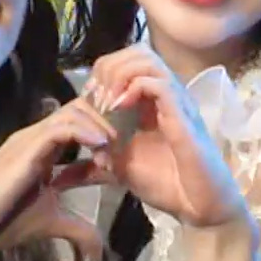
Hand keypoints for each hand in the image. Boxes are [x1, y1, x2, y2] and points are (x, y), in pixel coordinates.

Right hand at [0, 102, 112, 260]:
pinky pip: (62, 126)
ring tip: (112, 154)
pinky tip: (100, 150)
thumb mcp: (51, 223)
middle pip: (81, 107)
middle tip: (121, 152)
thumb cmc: (2, 223)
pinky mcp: (25, 148)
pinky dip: (87, 133)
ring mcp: (29, 139)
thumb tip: (100, 250)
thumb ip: (77, 229)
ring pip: (74, 111)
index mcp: (43, 148)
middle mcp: (36, 136)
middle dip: (107, 124)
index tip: (120, 162)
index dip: (105, 135)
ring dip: (100, 128)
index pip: (80, 122)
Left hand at [81, 48, 248, 229]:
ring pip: (149, 60)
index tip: (87, 97)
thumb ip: (94, 165)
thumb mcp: (120, 171)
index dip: (103, 71)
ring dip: (120, 74)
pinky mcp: (183, 117)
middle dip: (109, 67)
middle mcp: (166, 95)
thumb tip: (60, 173)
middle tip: (95, 96)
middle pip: (138, 51)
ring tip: (106, 102)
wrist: (199, 209)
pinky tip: (119, 111)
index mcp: (152, 102)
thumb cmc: (167, 186)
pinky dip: (134, 89)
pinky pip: (159, 84)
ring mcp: (177, 103)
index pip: (128, 60)